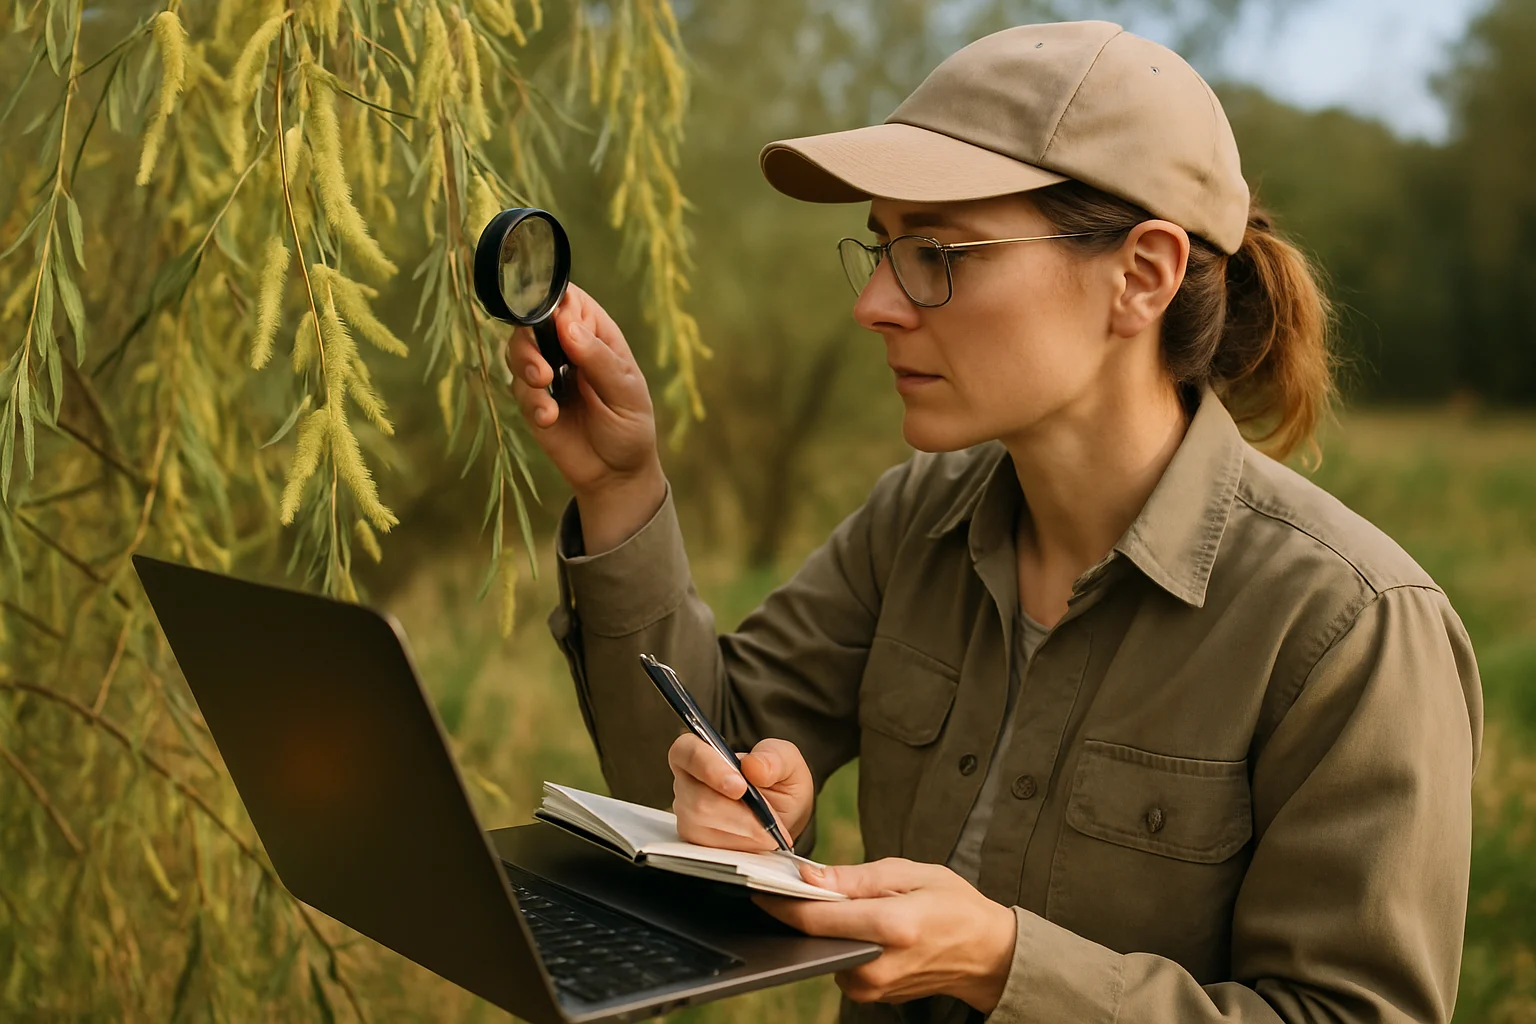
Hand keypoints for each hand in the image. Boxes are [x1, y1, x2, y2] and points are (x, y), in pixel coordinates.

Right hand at [507, 283, 664, 551]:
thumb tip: (567, 324)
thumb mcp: (626, 392)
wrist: (616, 475)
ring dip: (525, 367)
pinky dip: (531, 402)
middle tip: (542, 370)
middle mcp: (567, 347)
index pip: (567, 299)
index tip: (551, 320)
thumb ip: (598, 359)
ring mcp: (547, 373)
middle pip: (532, 322)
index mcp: (595, 333)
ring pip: (517, 351)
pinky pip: (518, 390)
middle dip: (529, 341)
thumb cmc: (630, 425)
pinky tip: (549, 418)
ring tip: (544, 388)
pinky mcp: (532, 401)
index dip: (552, 301)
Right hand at [668, 735, 814, 851]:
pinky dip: (740, 845)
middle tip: (769, 819)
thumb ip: (774, 758)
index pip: (687, 752)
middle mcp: (688, 781)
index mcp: (701, 750)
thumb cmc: (778, 780)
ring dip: (742, 831)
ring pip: (703, 826)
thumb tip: (753, 766)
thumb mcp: (788, 761)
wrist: (784, 812)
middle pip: (697, 798)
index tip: (740, 787)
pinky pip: (711, 847)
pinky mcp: (695, 840)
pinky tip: (757, 840)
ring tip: (768, 830)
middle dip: (737, 813)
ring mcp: (688, 813)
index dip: (709, 768)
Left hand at [753, 859, 1016, 1011]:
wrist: (986, 952)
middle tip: (813, 886)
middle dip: (809, 910)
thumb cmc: (953, 904)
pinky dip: (844, 943)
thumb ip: (856, 877)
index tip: (760, 888)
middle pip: (816, 938)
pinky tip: (865, 928)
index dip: (783, 903)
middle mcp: (878, 963)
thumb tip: (811, 877)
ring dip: (830, 928)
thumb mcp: (911, 873)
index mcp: (891, 926)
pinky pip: (842, 963)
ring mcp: (875, 987)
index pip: (817, 919)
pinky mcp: (874, 996)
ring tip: (858, 907)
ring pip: (826, 950)